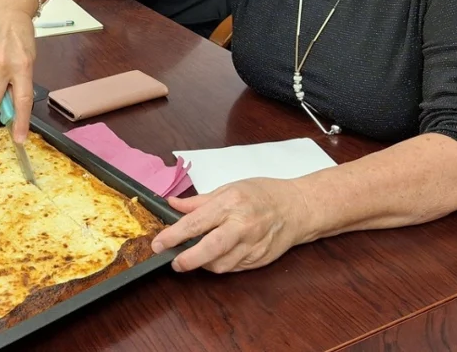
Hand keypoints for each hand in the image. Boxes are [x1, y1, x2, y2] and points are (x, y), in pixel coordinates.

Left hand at [151, 178, 315, 272]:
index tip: (158, 244)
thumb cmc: (263, 193)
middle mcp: (242, 225)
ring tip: (195, 256)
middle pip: (209, 249)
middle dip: (187, 260)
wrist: (298, 207)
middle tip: (174, 262)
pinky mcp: (259, 259)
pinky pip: (233, 268)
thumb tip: (172, 205)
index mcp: (231, 203)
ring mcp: (252, 245)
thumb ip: (199, 201)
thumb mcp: (229, 188)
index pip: (195, 223)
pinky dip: (220, 264)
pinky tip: (216, 256)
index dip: (173, 236)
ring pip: (220, 265)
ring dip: (203, 264)